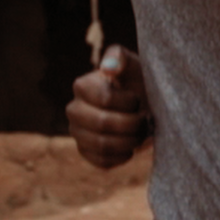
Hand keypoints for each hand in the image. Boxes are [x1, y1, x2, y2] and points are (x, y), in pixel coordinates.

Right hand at [67, 46, 149, 168]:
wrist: (145, 105)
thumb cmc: (138, 81)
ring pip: (102, 145)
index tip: (137, 99)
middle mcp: (74, 110)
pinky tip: (130, 146)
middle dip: (131, 124)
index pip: (105, 98)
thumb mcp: (134, 64)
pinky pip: (102, 162)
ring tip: (140, 132)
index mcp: (82, 86)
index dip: (129, 102)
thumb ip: (121, 58)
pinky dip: (122, 156)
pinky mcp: (86, 152)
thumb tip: (108, 68)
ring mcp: (78, 133)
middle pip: (102, 124)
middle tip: (145, 120)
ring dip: (130, 141)